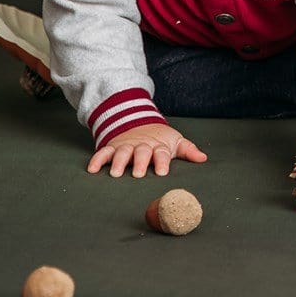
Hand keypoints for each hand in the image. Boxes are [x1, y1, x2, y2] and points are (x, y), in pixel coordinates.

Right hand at [88, 123, 206, 177]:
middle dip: (140, 163)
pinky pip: (104, 152)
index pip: (161, 153)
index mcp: (158, 146)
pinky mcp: (113, 146)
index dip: (162, 162)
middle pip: (141, 153)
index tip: (162, 172)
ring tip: (116, 174)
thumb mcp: (175, 142)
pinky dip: (97, 159)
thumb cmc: (160, 138)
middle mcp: (141, 145)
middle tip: (138, 174)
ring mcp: (126, 145)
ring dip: (119, 162)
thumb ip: (188, 150)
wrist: (139, 121)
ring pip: (122, 152)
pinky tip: (92, 170)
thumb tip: (203, 158)